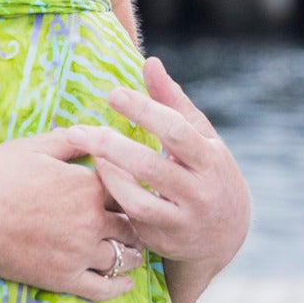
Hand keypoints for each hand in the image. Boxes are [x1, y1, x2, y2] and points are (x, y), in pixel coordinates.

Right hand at [0, 128, 144, 302]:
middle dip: (138, 222)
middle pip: (133, 224)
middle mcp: (92, 220)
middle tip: (143, 223)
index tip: (139, 190)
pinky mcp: (63, 279)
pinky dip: (120, 286)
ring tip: (134, 250)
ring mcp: (80, 252)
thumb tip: (94, 132)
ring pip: (125, 257)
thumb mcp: (33, 147)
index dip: (134, 188)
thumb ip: (70, 141)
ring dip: (133, 253)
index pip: (130, 187)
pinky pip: (104, 288)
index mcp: (88, 185)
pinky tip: (126, 283)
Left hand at [73, 57, 253, 272]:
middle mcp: (199, 191)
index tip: (113, 93)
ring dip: (107, 177)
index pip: (175, 130)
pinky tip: (97, 181)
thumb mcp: (200, 137)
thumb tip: (150, 62)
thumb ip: (173, 101)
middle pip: (149, 167)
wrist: (228, 234)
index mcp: (209, 159)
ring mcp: (181, 220)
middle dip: (110, 146)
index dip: (143, 110)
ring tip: (88, 156)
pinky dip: (113, 198)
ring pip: (136, 201)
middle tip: (76, 130)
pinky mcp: (163, 240)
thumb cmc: (208, 172)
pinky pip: (131, 220)